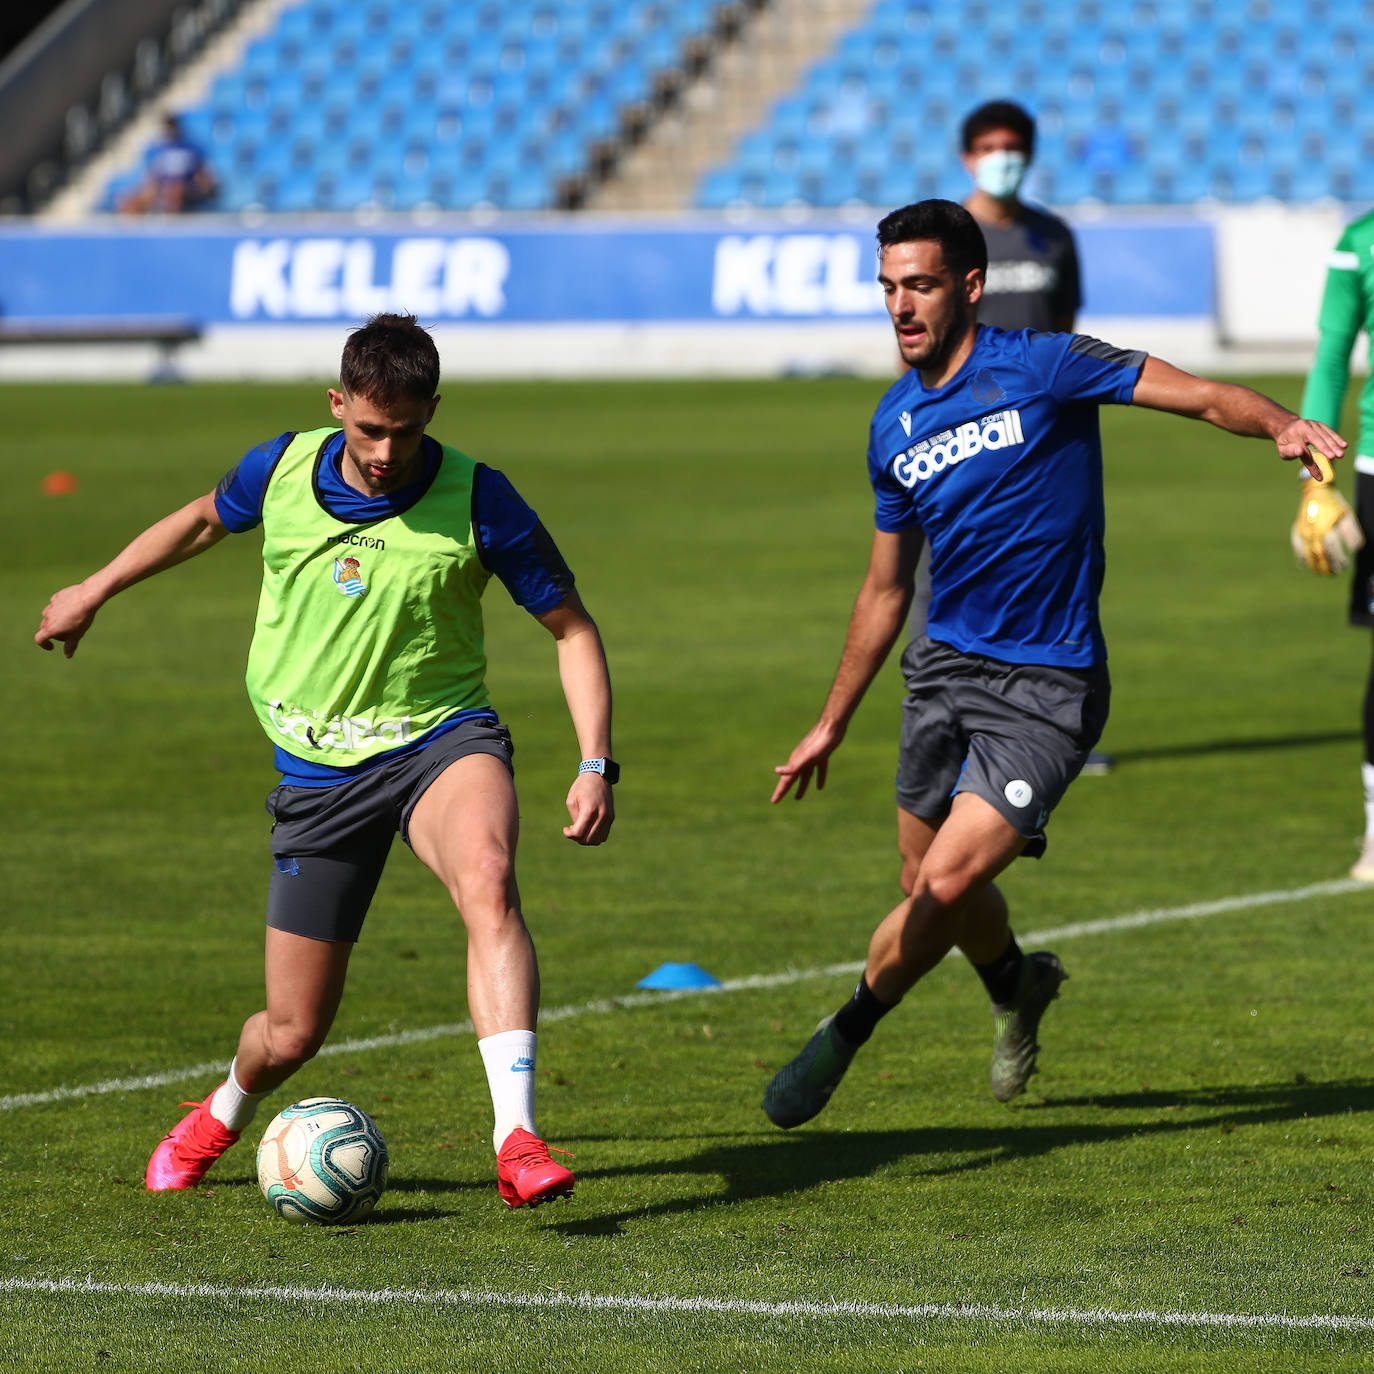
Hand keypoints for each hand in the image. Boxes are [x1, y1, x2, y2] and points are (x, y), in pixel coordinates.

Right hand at [35, 584, 99, 657]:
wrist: (87, 598)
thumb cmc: (81, 619)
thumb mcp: (77, 635)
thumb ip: (70, 646)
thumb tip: (68, 655)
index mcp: (50, 628)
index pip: (39, 639)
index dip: (44, 645)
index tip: (52, 647)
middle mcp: (47, 617)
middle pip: (45, 627)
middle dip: (53, 633)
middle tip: (66, 634)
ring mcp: (51, 606)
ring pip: (49, 615)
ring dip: (55, 620)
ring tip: (70, 621)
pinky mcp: (57, 597)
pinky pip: (55, 605)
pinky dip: (60, 609)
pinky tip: (71, 609)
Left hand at [563, 772, 613, 844]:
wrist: (598, 775)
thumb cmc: (582, 787)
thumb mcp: (572, 801)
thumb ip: (575, 818)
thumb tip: (577, 833)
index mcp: (589, 810)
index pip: (579, 833)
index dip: (569, 834)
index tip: (566, 828)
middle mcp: (601, 815)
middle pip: (588, 840)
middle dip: (577, 838)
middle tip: (572, 830)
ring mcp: (608, 817)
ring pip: (597, 840)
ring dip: (586, 839)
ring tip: (580, 830)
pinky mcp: (611, 817)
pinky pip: (603, 836)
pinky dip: (595, 837)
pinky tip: (588, 828)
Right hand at [771, 719, 845, 802]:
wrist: (832, 725)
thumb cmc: (820, 741)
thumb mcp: (808, 756)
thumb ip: (794, 765)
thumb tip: (777, 771)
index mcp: (796, 762)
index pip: (785, 780)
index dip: (780, 791)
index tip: (773, 801)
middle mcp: (801, 760)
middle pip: (792, 779)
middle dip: (785, 789)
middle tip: (778, 800)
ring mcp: (811, 758)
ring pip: (805, 776)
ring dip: (801, 786)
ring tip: (798, 798)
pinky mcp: (822, 755)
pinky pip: (818, 770)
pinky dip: (818, 778)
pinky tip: (820, 787)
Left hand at [1274, 422, 1346, 477]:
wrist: (1286, 426)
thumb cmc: (1285, 443)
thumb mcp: (1282, 449)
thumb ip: (1290, 452)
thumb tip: (1300, 451)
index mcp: (1294, 435)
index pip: (1305, 453)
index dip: (1313, 465)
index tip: (1319, 477)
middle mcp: (1305, 427)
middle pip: (1317, 440)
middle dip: (1326, 449)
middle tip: (1335, 457)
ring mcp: (1313, 424)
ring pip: (1325, 435)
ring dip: (1334, 445)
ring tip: (1341, 455)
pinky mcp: (1320, 425)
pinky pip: (1329, 431)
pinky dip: (1337, 438)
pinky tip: (1344, 445)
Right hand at [1292, 456, 1364, 574]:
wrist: (1316, 490)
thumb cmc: (1334, 503)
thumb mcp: (1347, 515)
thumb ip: (1352, 532)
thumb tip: (1357, 548)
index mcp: (1326, 528)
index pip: (1332, 550)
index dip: (1339, 560)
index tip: (1345, 565)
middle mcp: (1312, 532)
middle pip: (1319, 555)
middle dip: (1327, 566)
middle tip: (1334, 573)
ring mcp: (1303, 532)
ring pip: (1307, 554)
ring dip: (1314, 565)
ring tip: (1321, 572)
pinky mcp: (1297, 530)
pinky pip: (1296, 547)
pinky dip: (1299, 557)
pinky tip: (1304, 565)